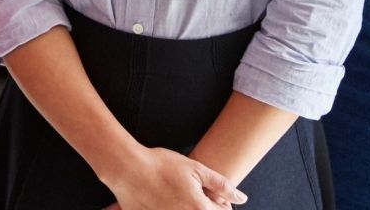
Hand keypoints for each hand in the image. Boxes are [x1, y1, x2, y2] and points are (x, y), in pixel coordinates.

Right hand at [102, 146, 244, 209]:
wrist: (127, 168)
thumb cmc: (161, 165)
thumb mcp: (195, 169)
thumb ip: (221, 185)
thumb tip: (242, 198)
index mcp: (200, 209)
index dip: (219, 202)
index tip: (208, 193)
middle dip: (203, 206)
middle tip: (188, 193)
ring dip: (185, 207)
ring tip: (175, 196)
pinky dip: (169, 208)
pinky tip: (163, 200)